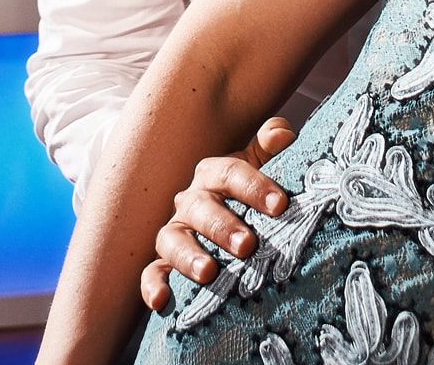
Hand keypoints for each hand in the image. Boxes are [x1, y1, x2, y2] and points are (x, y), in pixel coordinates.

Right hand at [139, 117, 296, 310]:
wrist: (222, 215)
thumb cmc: (248, 191)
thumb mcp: (260, 164)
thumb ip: (271, 145)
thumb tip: (282, 133)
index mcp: (214, 174)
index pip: (230, 173)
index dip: (255, 186)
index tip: (281, 204)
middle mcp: (190, 201)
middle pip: (201, 208)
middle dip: (223, 226)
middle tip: (248, 245)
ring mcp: (174, 232)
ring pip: (172, 240)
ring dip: (189, 256)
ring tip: (209, 272)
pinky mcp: (162, 262)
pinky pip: (151, 272)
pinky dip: (152, 285)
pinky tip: (162, 300)